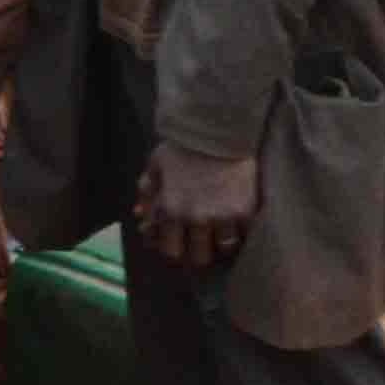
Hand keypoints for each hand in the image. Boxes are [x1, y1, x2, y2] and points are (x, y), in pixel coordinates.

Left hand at [131, 144, 258, 265]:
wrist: (220, 127)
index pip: (170, 250)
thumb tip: (139, 214)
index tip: (181, 242)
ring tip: (223, 230)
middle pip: (199, 257)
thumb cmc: (185, 145)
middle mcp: (195, 217)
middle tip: (204, 240)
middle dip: (199, 250)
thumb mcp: (158, 163)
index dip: (175, 248)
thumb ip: (148, 190)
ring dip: (222, 242)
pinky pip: (245, 235)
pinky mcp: (245, 211)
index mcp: (171, 209)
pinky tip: (239, 221)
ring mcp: (222, 216)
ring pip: (223, 249)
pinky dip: (242, 231)